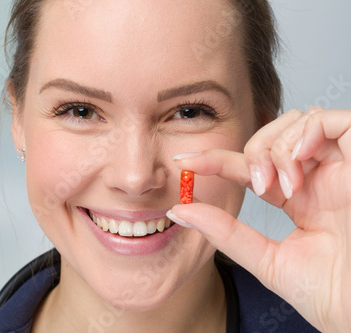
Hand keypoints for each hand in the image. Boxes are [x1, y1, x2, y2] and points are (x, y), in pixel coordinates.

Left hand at [169, 108, 350, 332]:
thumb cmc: (331, 294)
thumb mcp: (267, 260)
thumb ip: (226, 233)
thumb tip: (180, 212)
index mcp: (298, 199)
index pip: (250, 167)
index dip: (216, 159)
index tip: (184, 161)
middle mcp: (319, 178)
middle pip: (274, 136)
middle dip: (255, 152)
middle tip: (258, 184)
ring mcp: (341, 168)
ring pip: (299, 122)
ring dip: (278, 147)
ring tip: (282, 185)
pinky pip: (332, 120)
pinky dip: (307, 131)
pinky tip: (298, 159)